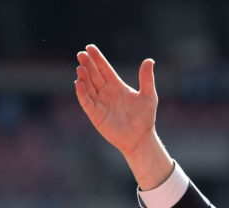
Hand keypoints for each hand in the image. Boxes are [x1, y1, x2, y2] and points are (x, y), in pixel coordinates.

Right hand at [75, 44, 171, 189]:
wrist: (140, 138)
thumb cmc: (145, 118)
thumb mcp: (148, 96)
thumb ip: (146, 79)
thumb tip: (149, 60)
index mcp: (117, 86)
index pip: (104, 68)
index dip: (97, 58)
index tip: (90, 47)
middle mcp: (106, 92)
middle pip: (94, 74)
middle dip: (87, 64)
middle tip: (81, 54)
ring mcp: (99, 102)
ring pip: (88, 86)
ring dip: (83, 76)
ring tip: (81, 67)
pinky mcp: (95, 113)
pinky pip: (86, 100)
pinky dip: (82, 92)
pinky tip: (79, 82)